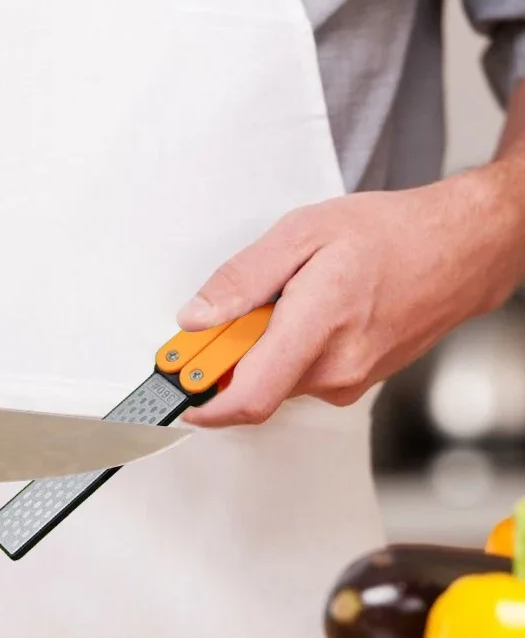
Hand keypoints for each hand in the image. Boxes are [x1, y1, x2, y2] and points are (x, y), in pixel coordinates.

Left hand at [176, 164, 524, 427]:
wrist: (461, 249)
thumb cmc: (391, 235)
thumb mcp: (302, 232)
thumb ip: (241, 280)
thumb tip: (196, 318)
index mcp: (319, 327)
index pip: (248, 397)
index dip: (202, 404)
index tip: (176, 393)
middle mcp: (336, 368)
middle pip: (252, 387)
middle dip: (228, 359)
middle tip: (231, 317)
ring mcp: (348, 382)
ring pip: (276, 381)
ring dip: (261, 351)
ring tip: (286, 301)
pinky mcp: (354, 383)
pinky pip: (301, 377)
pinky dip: (287, 352)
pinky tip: (308, 314)